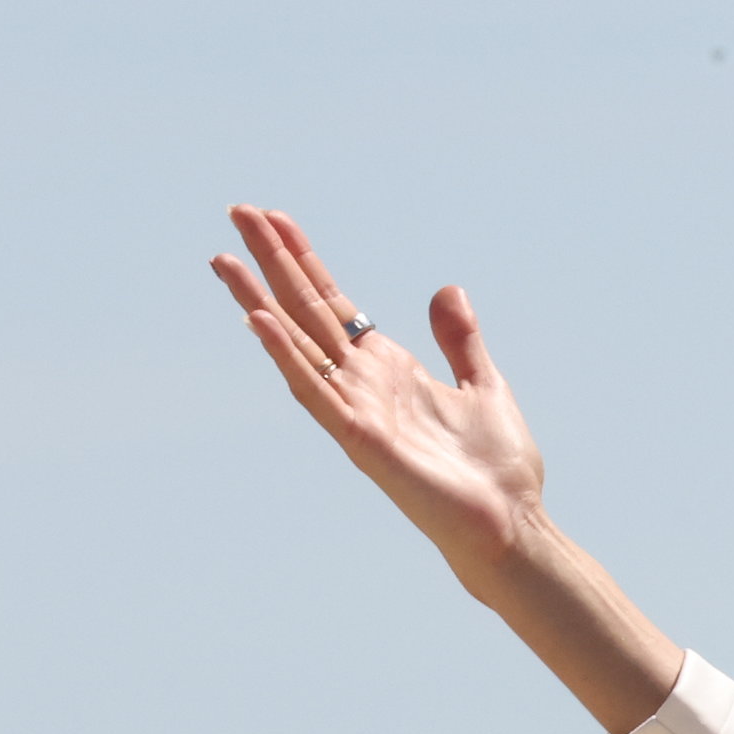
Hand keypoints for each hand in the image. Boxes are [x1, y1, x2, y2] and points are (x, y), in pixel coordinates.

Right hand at [211, 207, 545, 580]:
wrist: (510, 523)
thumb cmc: (496, 468)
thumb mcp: (482, 386)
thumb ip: (459, 340)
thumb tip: (447, 290)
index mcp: (387, 369)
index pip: (333, 303)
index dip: (305, 260)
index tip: (275, 219)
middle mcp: (362, 384)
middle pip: (306, 310)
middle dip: (272, 261)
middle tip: (237, 211)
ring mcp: (355, 410)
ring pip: (296, 344)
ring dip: (258, 300)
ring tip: (223, 259)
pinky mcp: (359, 438)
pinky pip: (314, 391)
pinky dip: (285, 355)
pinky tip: (257, 319)